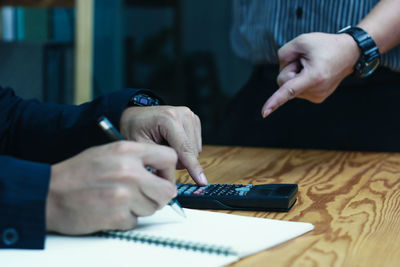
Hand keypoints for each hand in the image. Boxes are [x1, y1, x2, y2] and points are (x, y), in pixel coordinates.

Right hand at [46, 141, 176, 234]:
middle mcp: (129, 171)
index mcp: (127, 151)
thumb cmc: (76, 173)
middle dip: (159, 196)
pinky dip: (125, 219)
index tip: (161, 178)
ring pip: (153, 208)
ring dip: (140, 208)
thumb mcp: (107, 152)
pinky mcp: (117, 215)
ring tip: (120, 201)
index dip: (168, 171)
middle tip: (146, 196)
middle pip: (167, 190)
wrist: (48, 193)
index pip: (169, 157)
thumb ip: (135, 158)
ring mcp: (124, 194)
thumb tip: (159, 170)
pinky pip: (136, 222)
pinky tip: (111, 210)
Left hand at [120, 106, 206, 185]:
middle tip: (161, 153)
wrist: (138, 115)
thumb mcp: (139, 145)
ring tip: (166, 145)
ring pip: (196, 150)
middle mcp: (183, 114)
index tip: (202, 182)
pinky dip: (185, 148)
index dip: (193, 167)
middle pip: (191, 151)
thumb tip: (167, 180)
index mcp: (169, 118)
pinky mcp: (195, 120)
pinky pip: (196, 145)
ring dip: (182, 155)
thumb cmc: (135, 128)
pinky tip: (173, 142)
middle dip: (179, 160)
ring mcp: (190, 116)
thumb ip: (156, 160)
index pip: (184, 148)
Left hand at [261, 32, 360, 116]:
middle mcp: (316, 90)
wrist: (349, 53)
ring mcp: (317, 96)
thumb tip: (280, 72)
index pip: (289, 90)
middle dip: (289, 69)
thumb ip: (284, 54)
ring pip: (289, 87)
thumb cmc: (325, 45)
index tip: (264, 113)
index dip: (275, 101)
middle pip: (283, 82)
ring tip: (313, 65)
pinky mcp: (317, 98)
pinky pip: (297, 89)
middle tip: (306, 59)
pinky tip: (314, 72)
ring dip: (296, 74)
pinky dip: (301, 79)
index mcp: (314, 77)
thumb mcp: (301, 41)